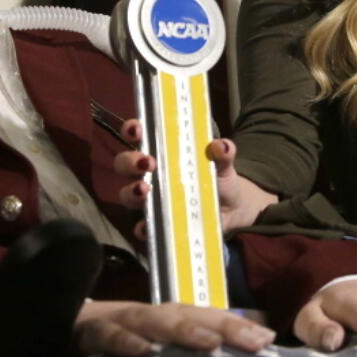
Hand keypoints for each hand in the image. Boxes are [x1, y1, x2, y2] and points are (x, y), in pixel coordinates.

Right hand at [74, 299, 275, 356]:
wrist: (46, 327)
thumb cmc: (105, 343)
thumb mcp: (144, 348)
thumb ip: (176, 354)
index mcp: (161, 318)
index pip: (204, 317)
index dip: (235, 326)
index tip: (269, 339)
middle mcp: (144, 315)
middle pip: (188, 314)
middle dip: (224, 325)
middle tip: (257, 341)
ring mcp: (115, 320)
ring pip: (152, 320)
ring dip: (182, 330)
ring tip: (210, 343)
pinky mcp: (83, 332)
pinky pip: (104, 335)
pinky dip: (122, 341)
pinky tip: (142, 352)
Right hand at [114, 120, 277, 231]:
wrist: (231, 208)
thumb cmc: (218, 177)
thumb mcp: (223, 163)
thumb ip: (223, 153)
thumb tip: (222, 146)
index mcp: (162, 151)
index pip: (138, 136)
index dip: (132, 130)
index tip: (137, 130)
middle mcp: (150, 174)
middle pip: (125, 164)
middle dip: (130, 161)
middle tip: (147, 162)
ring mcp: (152, 199)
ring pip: (127, 194)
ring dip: (131, 191)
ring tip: (144, 189)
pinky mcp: (158, 223)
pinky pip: (143, 227)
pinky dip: (142, 227)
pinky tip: (146, 226)